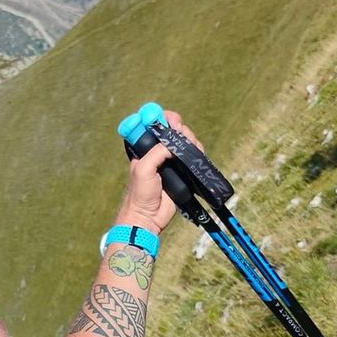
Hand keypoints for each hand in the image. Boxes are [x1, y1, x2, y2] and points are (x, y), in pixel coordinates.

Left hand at [114, 109, 201, 236]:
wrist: (148, 218)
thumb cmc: (139, 194)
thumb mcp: (143, 168)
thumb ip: (157, 152)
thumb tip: (173, 144)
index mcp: (144, 149)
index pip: (153, 125)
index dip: (162, 119)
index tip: (170, 121)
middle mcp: (157, 152)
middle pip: (172, 131)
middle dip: (179, 128)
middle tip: (181, 133)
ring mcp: (170, 162)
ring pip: (184, 142)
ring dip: (189, 139)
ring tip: (191, 145)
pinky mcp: (182, 172)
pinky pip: (192, 156)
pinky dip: (196, 151)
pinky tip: (197, 152)